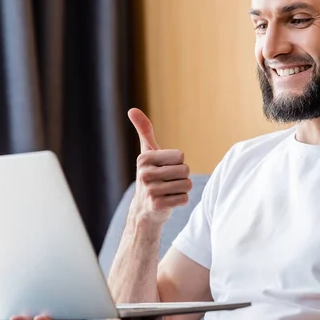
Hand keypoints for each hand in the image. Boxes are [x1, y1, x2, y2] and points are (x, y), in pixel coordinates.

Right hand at [127, 108, 191, 224]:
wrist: (144, 210)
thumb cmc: (150, 177)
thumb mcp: (147, 153)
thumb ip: (144, 131)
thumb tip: (132, 109)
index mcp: (144, 158)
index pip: (180, 156)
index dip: (178, 163)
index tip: (165, 169)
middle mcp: (145, 173)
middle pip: (185, 170)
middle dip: (182, 177)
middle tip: (168, 183)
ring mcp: (150, 190)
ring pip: (187, 185)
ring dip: (182, 189)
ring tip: (168, 192)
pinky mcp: (157, 205)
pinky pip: (184, 199)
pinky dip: (181, 201)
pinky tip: (169, 202)